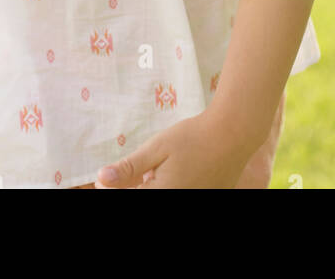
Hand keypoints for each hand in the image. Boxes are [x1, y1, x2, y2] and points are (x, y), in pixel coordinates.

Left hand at [94, 110, 252, 188]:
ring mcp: (193, 200)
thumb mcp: (157, 147)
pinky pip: (180, 193)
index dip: (114, 188)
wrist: (234, 134)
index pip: (128, 196)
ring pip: (162, 194)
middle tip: (144, 169)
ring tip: (161, 169)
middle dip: (138, 185)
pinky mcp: (205, 197)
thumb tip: (101, 179)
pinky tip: (177, 172)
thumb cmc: (194, 137)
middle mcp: (178, 201)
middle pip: (147, 195)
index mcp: (162, 194)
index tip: (108, 177)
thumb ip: (129, 168)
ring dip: (154, 185)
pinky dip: (172, 185)